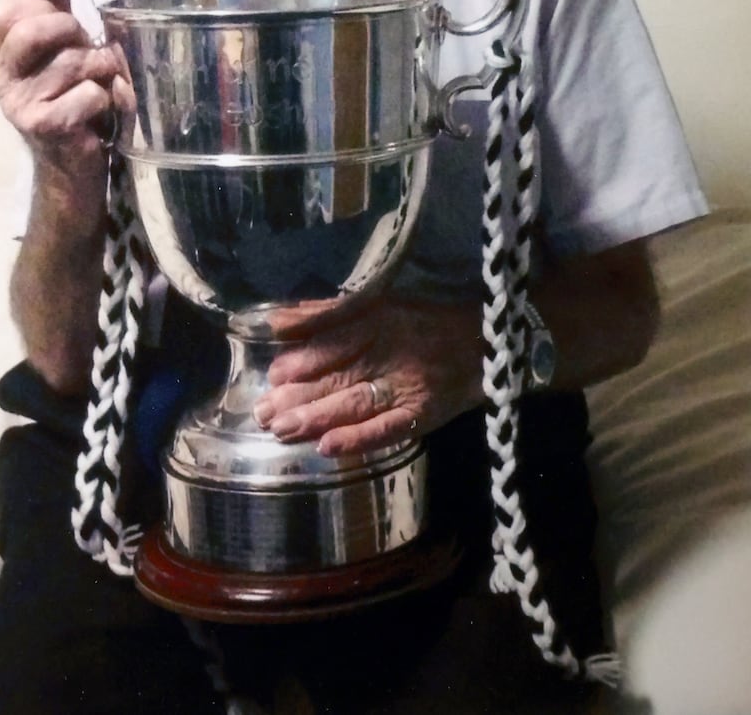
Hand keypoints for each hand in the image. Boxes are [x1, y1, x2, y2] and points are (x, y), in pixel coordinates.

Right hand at [0, 0, 132, 196]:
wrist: (71, 163)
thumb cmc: (69, 97)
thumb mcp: (58, 50)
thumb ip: (55, 10)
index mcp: (0, 52)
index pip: (7, 8)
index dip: (43, 4)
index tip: (64, 15)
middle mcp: (1, 75)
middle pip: (38, 28)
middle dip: (74, 32)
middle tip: (86, 50)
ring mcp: (18, 102)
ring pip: (75, 61)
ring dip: (101, 70)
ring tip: (98, 84)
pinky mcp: (43, 125)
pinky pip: (90, 93)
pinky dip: (107, 99)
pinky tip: (99, 111)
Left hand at [253, 296, 483, 455]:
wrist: (487, 344)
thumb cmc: (424, 322)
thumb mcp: (381, 303)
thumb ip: (331, 311)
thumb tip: (280, 317)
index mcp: (381, 318)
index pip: (337, 339)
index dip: (304, 358)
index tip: (273, 374)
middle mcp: (392, 349)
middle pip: (341, 374)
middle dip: (299, 395)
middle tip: (263, 412)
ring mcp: (408, 385)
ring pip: (357, 402)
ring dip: (317, 418)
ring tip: (281, 430)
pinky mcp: (423, 415)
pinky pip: (387, 429)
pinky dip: (358, 439)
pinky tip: (327, 448)